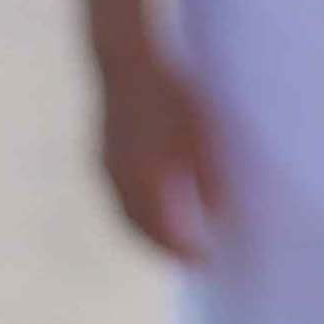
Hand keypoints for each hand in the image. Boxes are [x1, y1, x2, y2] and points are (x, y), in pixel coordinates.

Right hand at [95, 39, 215, 259]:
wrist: (126, 60)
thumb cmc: (173, 94)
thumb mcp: (203, 136)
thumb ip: (210, 180)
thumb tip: (221, 217)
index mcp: (143, 178)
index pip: (164, 231)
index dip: (184, 250)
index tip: (208, 262)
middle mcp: (118, 179)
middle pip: (139, 229)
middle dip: (164, 248)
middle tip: (191, 261)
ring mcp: (106, 167)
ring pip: (125, 214)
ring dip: (148, 233)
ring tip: (174, 243)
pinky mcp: (103, 154)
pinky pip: (119, 197)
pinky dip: (137, 212)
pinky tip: (156, 209)